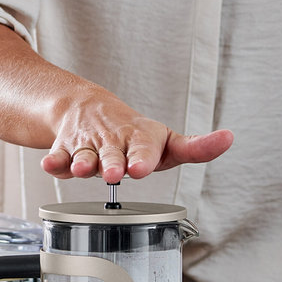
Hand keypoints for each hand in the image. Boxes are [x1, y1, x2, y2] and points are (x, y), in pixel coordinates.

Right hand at [40, 85, 232, 183]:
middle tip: (117, 172)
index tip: (141, 167)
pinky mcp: (66, 150)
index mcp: (140, 138)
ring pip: (84, 155)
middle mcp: (114, 141)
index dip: (143, 157)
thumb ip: (196, 147)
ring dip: (83, 162)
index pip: (144, 148)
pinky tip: (51, 165)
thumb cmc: (133, 134)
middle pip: (112, 153)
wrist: (87, 109)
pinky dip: (54, 162)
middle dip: (113, 163)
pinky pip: (58, 156)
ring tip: (83, 169)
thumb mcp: (166, 140)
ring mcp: (89, 146)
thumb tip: (229, 137)